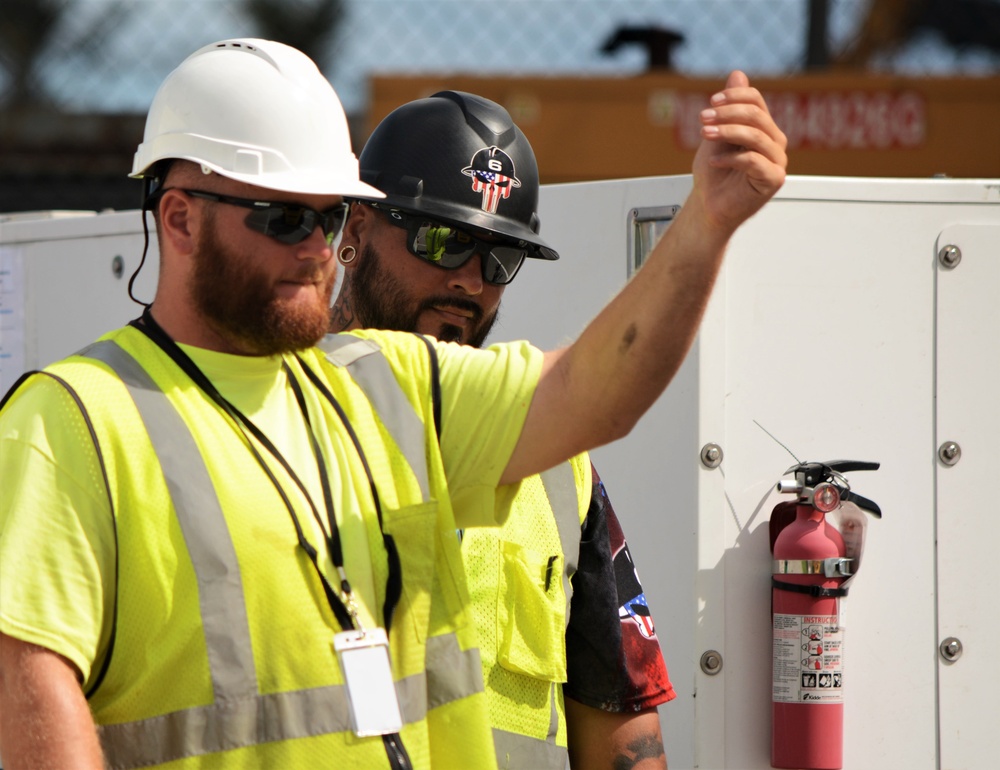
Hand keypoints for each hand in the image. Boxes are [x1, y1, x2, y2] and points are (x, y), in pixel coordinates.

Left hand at [691, 70, 787, 234]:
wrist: (709, 207)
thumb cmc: (714, 174)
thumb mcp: (716, 135)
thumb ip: (728, 108)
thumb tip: (738, 74)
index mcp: (763, 129)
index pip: (757, 102)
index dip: (735, 97)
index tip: (711, 102)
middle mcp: (774, 143)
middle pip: (757, 116)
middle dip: (727, 114)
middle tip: (703, 118)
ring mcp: (777, 161)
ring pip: (756, 136)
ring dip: (727, 131)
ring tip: (705, 134)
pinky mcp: (774, 180)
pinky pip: (754, 161)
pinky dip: (730, 158)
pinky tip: (713, 161)